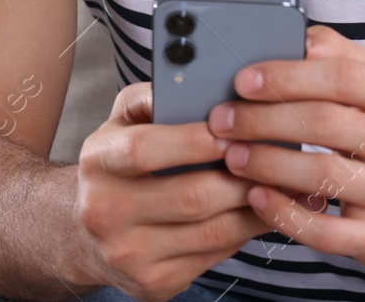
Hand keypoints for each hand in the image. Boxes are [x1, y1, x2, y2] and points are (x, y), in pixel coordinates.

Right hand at [73, 82, 270, 301]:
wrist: (83, 232)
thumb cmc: (116, 166)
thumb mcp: (119, 123)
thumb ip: (150, 98)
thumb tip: (194, 83)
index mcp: (97, 162)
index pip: (145, 149)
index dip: (192, 141)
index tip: (232, 129)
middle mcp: (105, 211)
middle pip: (190, 197)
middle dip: (241, 178)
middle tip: (275, 159)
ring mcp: (129, 253)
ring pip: (211, 232)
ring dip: (255, 208)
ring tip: (281, 186)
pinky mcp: (153, 283)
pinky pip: (213, 257)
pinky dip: (243, 234)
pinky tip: (261, 214)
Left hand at [211, 24, 364, 267]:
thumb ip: (337, 55)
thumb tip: (298, 38)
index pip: (343, 76)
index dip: (287, 76)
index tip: (242, 80)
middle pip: (326, 123)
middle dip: (263, 119)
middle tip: (222, 120)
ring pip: (322, 174)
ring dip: (266, 162)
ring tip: (232, 155)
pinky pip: (325, 230)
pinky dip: (284, 213)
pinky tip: (256, 196)